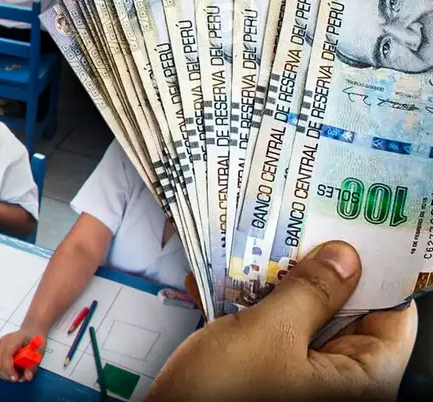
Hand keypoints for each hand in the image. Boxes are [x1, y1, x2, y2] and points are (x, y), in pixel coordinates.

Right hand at [0, 327, 45, 381]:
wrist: (31, 331)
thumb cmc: (35, 339)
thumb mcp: (39, 352)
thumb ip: (33, 365)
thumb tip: (27, 377)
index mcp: (13, 339)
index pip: (6, 356)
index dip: (9, 370)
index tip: (16, 379)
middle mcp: (3, 342)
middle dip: (7, 374)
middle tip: (19, 378)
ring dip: (4, 374)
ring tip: (16, 375)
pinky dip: (3, 371)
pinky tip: (12, 372)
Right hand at [148, 241, 417, 399]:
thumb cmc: (220, 397)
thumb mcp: (267, 332)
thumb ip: (310, 291)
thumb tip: (344, 258)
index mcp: (360, 382)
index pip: (393, 317)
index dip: (376, 271)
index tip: (355, 230)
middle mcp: (338, 385)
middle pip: (347, 315)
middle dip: (320, 271)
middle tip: (299, 228)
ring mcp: (300, 384)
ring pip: (305, 321)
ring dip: (279, 285)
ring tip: (254, 250)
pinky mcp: (267, 380)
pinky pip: (274, 336)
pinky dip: (254, 307)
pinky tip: (225, 281)